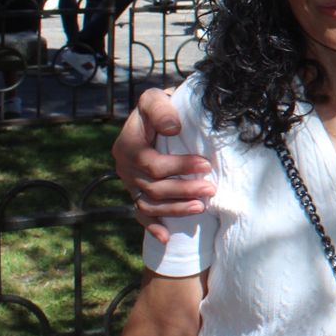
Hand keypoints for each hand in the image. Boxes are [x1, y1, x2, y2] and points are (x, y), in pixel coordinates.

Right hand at [114, 88, 213, 242]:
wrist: (155, 116)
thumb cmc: (160, 107)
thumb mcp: (155, 98)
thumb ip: (160, 109)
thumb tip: (172, 128)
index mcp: (127, 146)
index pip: (152, 164)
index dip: (179, 166)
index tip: (205, 164)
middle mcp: (124, 167)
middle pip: (153, 187)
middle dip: (183, 190)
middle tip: (210, 189)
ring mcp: (129, 183)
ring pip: (149, 204)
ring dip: (174, 209)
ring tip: (200, 207)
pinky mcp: (136, 192)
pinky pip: (141, 214)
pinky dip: (152, 227)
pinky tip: (166, 238)